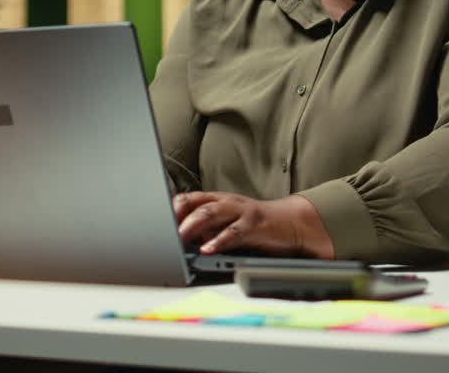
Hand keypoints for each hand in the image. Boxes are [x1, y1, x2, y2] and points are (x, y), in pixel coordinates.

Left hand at [173, 191, 334, 258]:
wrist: (292, 223)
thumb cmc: (254, 225)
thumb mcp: (227, 222)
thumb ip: (205, 227)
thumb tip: (180, 238)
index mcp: (218, 199)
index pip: (189, 199)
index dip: (172, 208)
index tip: (155, 219)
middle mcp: (227, 202)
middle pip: (196, 204)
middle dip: (177, 216)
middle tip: (162, 230)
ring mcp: (240, 211)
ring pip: (211, 213)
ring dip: (192, 225)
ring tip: (179, 237)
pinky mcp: (254, 225)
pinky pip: (233, 232)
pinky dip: (218, 240)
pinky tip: (207, 249)